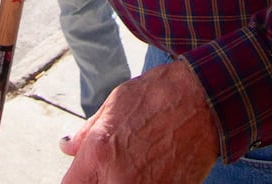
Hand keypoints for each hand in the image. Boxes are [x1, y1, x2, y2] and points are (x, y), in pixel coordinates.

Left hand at [59, 60, 218, 182]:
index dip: (78, 179)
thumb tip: (67, 148)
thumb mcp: (113, 105)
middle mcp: (119, 178)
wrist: (204, 101)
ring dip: (120, 183)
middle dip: (98, 181)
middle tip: (109, 170)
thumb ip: (87, 134)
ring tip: (135, 167)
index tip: (85, 175)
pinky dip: (147, 183)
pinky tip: (152, 171)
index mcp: (99, 152)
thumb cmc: (157, 97)